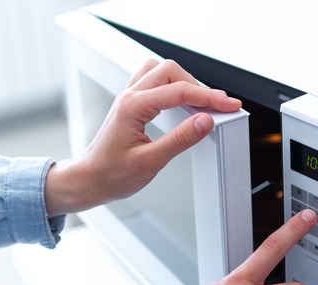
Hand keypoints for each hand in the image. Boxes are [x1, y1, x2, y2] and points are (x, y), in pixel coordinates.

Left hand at [44, 59, 241, 216]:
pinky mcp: (129, 104)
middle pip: (171, 71)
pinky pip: (152, 81)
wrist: (89, 180)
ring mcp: (128, 98)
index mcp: (132, 107)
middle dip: (198, 86)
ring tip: (201, 102)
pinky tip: (181, 101)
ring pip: (161, 71)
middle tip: (218, 106)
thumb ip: (180, 140)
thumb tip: (205, 122)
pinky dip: (171, 86)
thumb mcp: (150, 162)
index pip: (179, 92)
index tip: (229, 105)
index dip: (209, 97)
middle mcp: (129, 96)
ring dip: (183, 81)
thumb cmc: (111, 175)